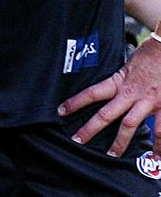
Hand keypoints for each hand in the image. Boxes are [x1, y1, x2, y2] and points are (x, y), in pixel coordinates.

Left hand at [58, 36, 160, 155]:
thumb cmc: (147, 56)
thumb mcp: (127, 65)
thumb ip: (119, 80)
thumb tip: (108, 88)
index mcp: (119, 81)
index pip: (92, 93)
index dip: (76, 102)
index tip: (62, 110)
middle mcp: (130, 93)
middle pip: (106, 114)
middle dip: (90, 128)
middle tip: (78, 140)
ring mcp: (146, 101)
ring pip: (129, 126)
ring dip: (120, 142)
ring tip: (112, 155)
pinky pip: (160, 131)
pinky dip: (158, 146)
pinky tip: (155, 157)